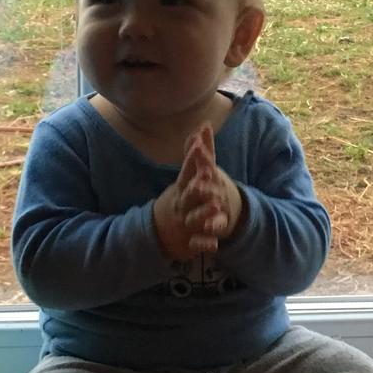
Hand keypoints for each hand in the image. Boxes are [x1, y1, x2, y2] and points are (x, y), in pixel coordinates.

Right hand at [151, 125, 240, 260]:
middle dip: (198, 185)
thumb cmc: (176, 201)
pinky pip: (198, 244)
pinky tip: (214, 244)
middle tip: (209, 176)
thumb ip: (192, 156)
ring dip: (204, 213)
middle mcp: (182, 205)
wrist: (156, 233)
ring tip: (216, 206)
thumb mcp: (183, 179)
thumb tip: (200, 129)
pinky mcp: (190, 241)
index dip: (192, 158)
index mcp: (181, 189)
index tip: (199, 144)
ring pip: (194, 218)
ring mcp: (185, 223)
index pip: (186, 171)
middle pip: (189, 194)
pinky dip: (205, 244)